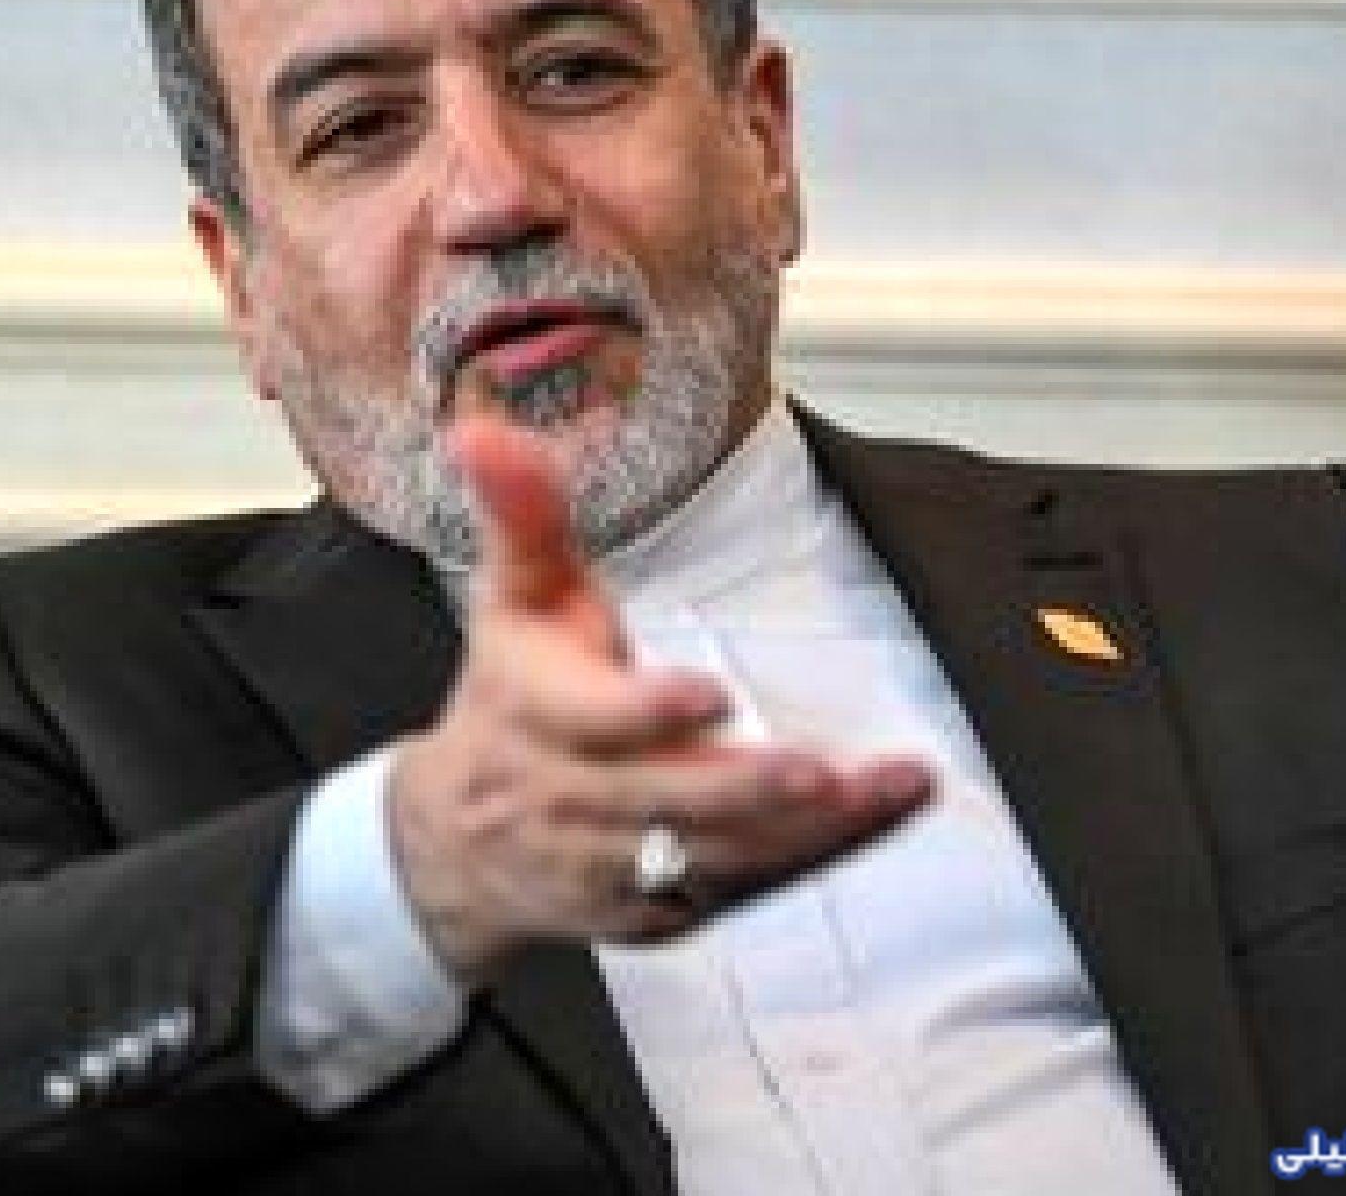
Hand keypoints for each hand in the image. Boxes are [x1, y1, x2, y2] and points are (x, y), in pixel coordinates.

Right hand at [385, 414, 934, 982]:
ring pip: (713, 858)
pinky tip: (878, 821)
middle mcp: (568, 802)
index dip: (646, 712)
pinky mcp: (653, 915)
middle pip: (662, 802)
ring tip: (891, 790)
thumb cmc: (509, 694)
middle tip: (824, 771)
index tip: (712, 695)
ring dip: (807, 833)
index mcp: (533, 713)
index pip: (588, 720)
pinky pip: (737, 893)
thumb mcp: (512, 597)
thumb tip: (486, 429)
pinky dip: (809, 863)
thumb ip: (521, 514)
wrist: (454, 842)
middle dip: (746, 790)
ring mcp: (611, 870)